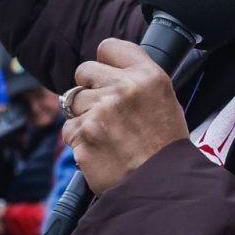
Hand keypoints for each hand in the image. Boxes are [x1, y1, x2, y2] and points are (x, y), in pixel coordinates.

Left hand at [62, 39, 190, 195]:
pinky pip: (69, 129)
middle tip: (106, 109)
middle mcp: (123, 89)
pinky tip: (100, 149)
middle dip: (90, 88)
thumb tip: (109, 69)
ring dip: (84, 115)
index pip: (109, 47)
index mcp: (148, 76)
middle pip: (84, 71)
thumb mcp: (166, 101)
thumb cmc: (166, 147)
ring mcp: (99, 112)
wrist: (161, 188)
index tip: (107, 74)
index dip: (106, 62)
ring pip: (73, 101)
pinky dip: (80, 139)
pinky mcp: (82, 135)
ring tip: (107, 134)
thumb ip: (138, 80)